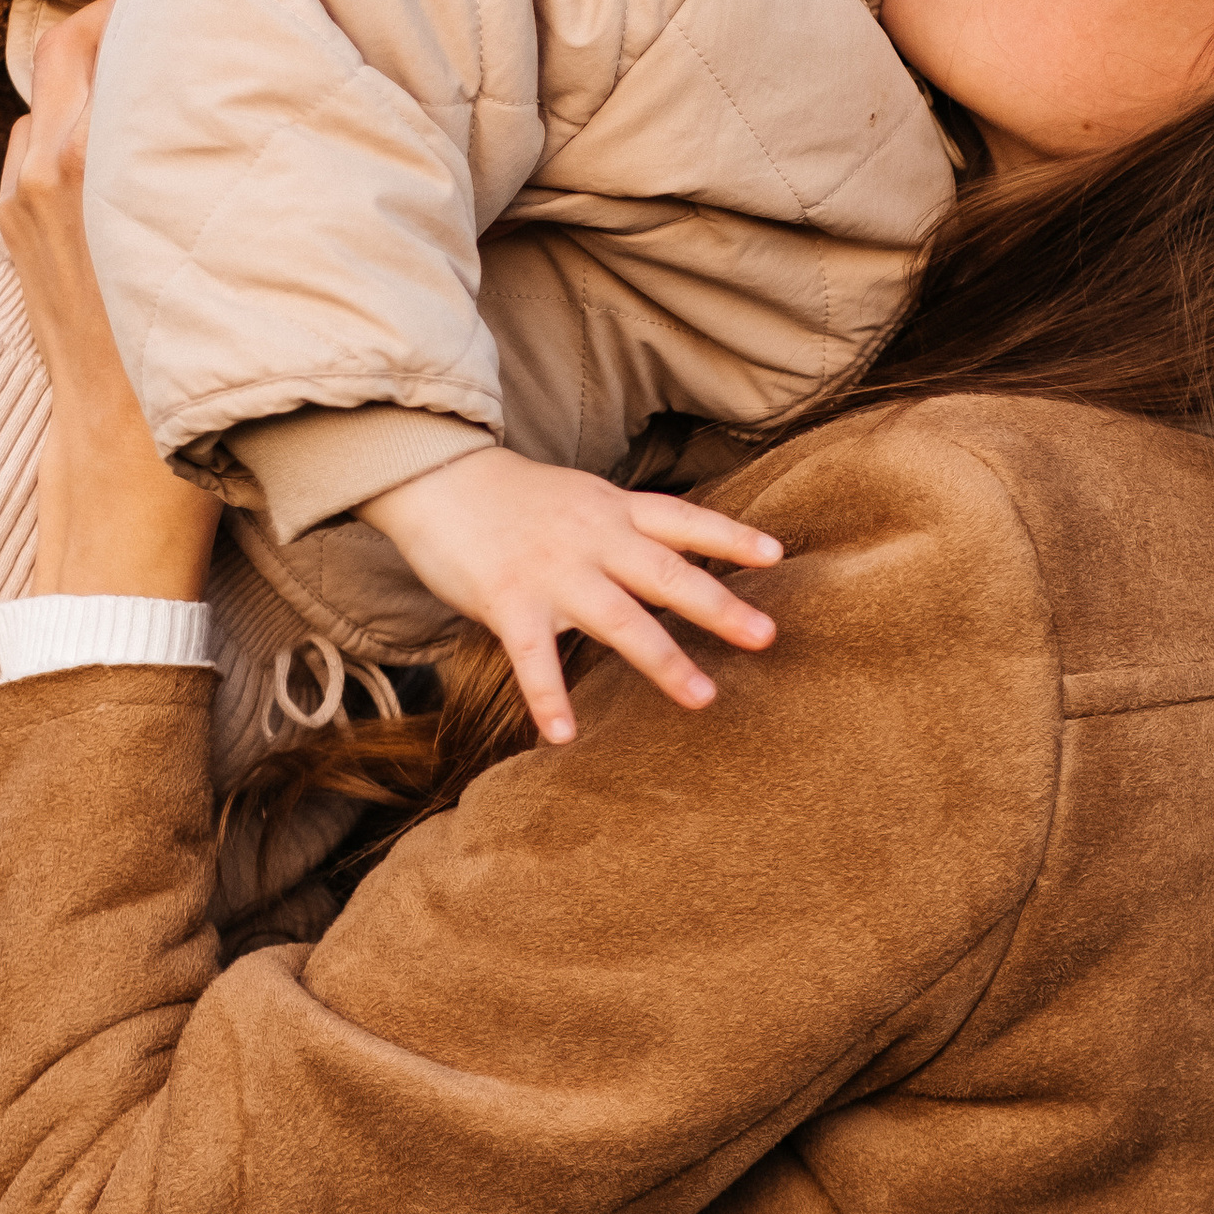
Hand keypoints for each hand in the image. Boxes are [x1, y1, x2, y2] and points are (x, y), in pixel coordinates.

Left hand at [0, 0, 220, 602]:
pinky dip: (87, 116)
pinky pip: (49, 139)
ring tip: (170, 57)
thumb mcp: (208, 238)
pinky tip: (142, 129)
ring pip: (56, 92)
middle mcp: (41, 166)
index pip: (94, 22)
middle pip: (65, 40)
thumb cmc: (187, 370)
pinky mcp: (21, 231)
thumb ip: (200, 145)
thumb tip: (228, 71)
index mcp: (82, 159)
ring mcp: (23, 199)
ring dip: (103, 67)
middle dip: (117, 9)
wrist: (120, 469)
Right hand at [361, 447, 780, 744]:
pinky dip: (549, 697)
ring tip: (702, 698)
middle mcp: (593, 539)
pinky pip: (533, 657)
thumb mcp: (582, 498)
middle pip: (666, 573)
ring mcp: (553, 571)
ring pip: (619, 619)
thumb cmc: (513, 498)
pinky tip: (564, 735)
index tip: (777, 554)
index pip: (683, 520)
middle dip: (719, 607)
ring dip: (663, 661)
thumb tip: (671, 560)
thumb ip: (623, 529)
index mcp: (613, 511)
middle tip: (766, 636)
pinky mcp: (508, 599)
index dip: (730, 536)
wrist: (437, 477)